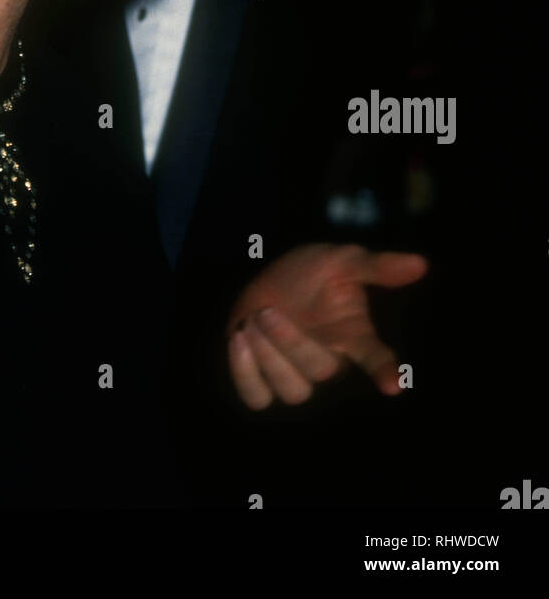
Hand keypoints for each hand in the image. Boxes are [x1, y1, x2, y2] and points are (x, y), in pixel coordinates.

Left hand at [227, 243, 427, 409]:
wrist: (267, 279)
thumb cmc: (311, 273)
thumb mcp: (341, 261)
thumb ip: (375, 267)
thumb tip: (421, 263)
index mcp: (352, 335)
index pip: (375, 357)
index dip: (385, 371)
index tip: (393, 385)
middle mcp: (329, 361)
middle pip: (321, 372)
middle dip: (291, 343)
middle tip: (268, 313)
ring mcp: (297, 376)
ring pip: (292, 392)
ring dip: (268, 358)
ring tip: (250, 323)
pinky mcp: (264, 383)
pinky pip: (257, 398)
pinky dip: (245, 374)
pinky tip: (238, 340)